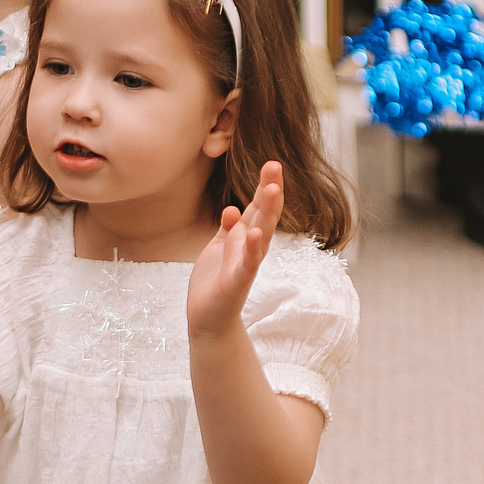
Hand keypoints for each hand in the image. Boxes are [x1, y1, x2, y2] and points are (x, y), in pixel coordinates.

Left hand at [188, 161, 283, 337]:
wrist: (208, 319)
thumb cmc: (215, 283)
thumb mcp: (220, 248)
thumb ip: (228, 229)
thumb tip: (232, 208)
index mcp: (244, 238)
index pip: (257, 208)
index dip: (264, 187)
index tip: (272, 164)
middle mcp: (249, 248)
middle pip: (262, 216)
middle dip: (269, 192)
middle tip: (275, 166)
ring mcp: (245, 264)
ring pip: (259, 235)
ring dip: (266, 214)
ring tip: (272, 190)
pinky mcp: (236, 282)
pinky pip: (246, 264)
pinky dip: (249, 249)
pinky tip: (252, 233)